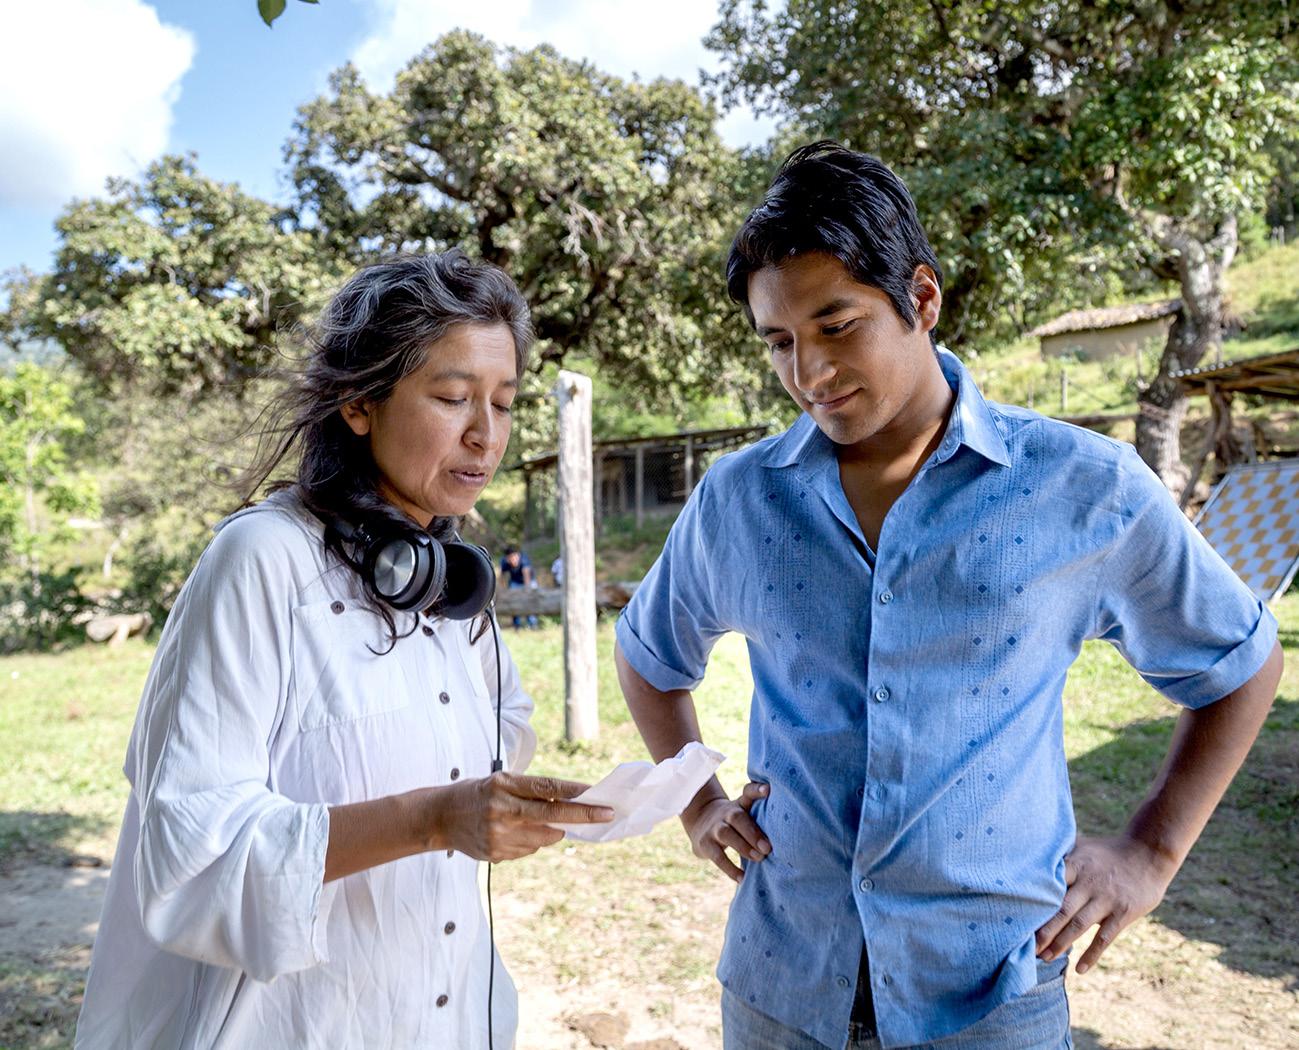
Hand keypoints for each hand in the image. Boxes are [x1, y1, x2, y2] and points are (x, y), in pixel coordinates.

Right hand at [427, 772, 612, 862]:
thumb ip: (531, 794)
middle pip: (552, 814)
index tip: (598, 796)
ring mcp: (498, 835)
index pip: (547, 788)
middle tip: (607, 814)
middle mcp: (502, 809)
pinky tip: (510, 833)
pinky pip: (528, 850)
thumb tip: (568, 806)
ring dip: (551, 831)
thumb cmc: (476, 793)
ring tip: (529, 821)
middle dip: (583, 815)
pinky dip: (530, 842)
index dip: (575, 793)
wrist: (438, 817)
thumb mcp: (500, 782)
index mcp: (503, 785)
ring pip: (544, 837)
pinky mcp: (495, 854)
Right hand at [682, 781, 770, 881]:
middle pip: (737, 817)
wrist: (700, 822)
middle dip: (753, 833)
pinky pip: (717, 857)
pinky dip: (730, 868)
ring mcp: (713, 828)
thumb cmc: (735, 821)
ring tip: (759, 858)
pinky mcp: (704, 844)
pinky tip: (743, 877)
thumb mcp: (745, 813)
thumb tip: (792, 835)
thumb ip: (762, 818)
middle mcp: (726, 813)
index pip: (747, 793)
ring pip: (725, 834)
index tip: (768, 790)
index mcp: (739, 804)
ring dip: (743, 847)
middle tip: (768, 848)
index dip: (756, 790)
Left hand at [1035, 834, 1176, 973]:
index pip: (1050, 885)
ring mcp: (1107, 899)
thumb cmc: (1108, 852)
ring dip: (1061, 944)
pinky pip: (1105, 938)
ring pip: (1079, 926)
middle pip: (1061, 910)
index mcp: (1076, 865)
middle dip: (1043, 930)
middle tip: (1027, 946)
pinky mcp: (1123, 913)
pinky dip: (1091, 955)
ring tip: (1045, 958)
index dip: (1034, 902)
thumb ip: (1060, 856)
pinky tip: (1079, 969)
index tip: (1017, 917)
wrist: (1148, 854)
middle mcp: (1089, 883)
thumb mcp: (1083, 847)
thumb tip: (1027, 857)